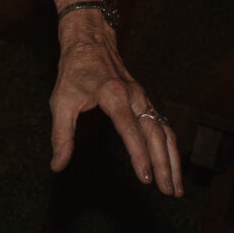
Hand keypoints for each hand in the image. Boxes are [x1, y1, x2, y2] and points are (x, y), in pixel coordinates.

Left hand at [49, 10, 183, 196]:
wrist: (90, 41)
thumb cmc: (74, 72)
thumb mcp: (61, 101)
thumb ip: (61, 135)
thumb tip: (57, 165)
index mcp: (113, 95)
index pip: (131, 129)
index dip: (140, 155)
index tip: (146, 178)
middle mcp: (134, 96)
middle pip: (156, 133)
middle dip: (165, 164)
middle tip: (168, 191)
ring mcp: (143, 98)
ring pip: (165, 131)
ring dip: (173, 159)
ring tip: (176, 187)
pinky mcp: (145, 100)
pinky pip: (163, 125)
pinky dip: (170, 147)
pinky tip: (172, 165)